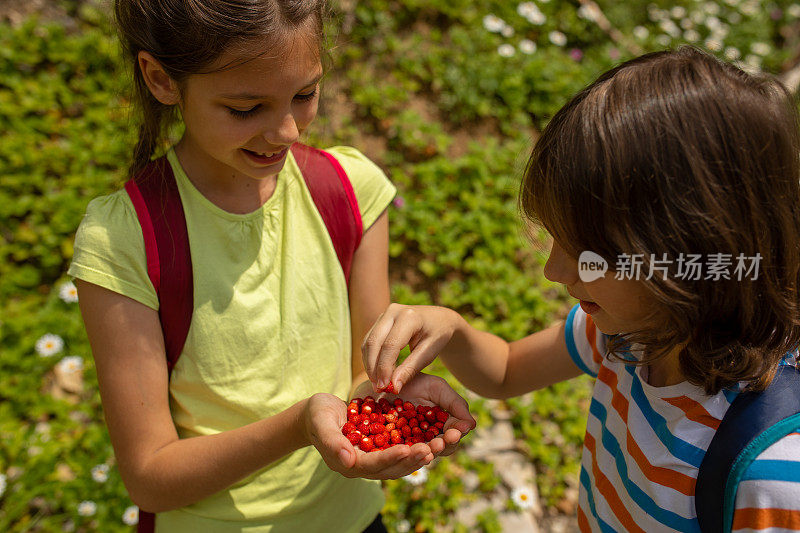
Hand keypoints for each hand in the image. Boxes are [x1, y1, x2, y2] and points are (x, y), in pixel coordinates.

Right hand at [303, 392, 435, 479]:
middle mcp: (362, 466)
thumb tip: (348, 461)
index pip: (372, 464)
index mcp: (348, 462)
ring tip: (435, 447)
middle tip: (430, 450)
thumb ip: (332, 441)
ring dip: (417, 457)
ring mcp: (372, 459)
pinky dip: (415, 448)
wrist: (318, 412)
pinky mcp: (380, 450)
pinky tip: (430, 440)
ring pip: (398, 464)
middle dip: (410, 460)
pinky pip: (400, 453)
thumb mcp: (321, 422)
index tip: (407, 449)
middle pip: (390, 468)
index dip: (390, 458)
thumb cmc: (317, 414)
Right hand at [361, 304, 462, 393]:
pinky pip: (369, 341)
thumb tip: (393, 387)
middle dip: (373, 367)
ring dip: (369, 364)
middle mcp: (393, 311)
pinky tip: (377, 373)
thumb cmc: (437, 336)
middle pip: (374, 342)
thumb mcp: (429, 353)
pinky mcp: (379, 321)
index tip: (384, 387)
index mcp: (409, 317)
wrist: (438, 318)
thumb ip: (410, 369)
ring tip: (377, 383)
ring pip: (368, 342)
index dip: (384, 367)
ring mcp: (384, 314)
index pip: (390, 345)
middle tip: (377, 388)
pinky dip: (370, 358)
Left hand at [373, 372, 475, 456]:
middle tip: (440, 441)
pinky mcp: (388, 446)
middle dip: (441, 446)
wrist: (381, 379)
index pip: (453, 435)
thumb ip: (455, 404)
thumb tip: (472, 425)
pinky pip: (397, 454)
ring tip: (427, 448)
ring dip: (425, 453)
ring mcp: (408, 443)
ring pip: (420, 455)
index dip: (455, 435)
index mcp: (441, 425)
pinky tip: (405, 451)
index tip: (454, 432)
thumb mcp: (436, 388)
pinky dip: (402, 455)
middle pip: (440, 449)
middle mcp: (427, 438)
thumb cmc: (412, 381)